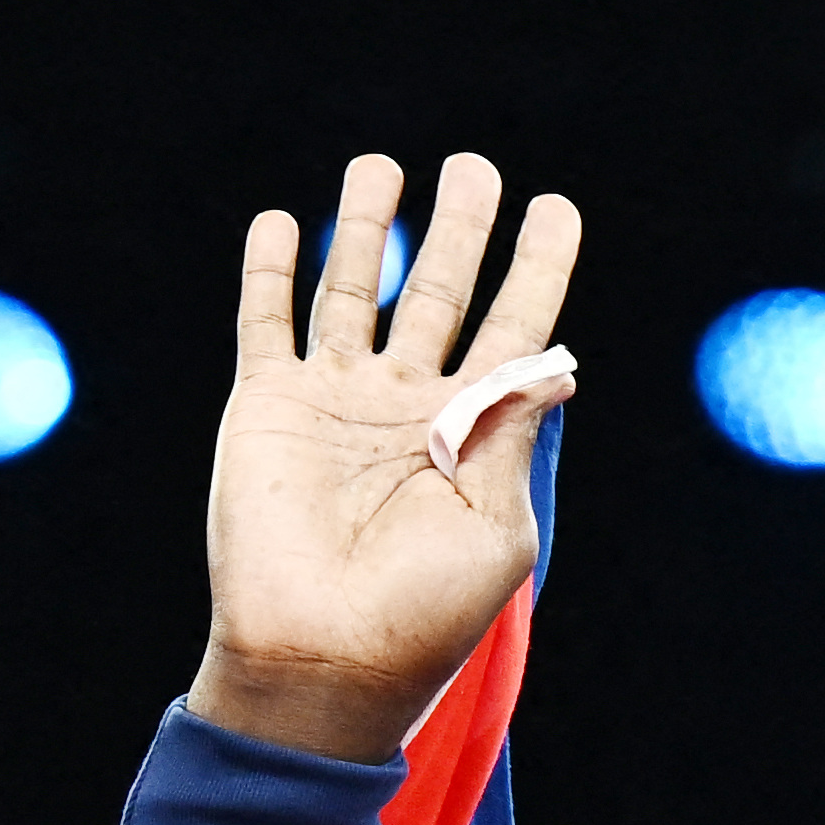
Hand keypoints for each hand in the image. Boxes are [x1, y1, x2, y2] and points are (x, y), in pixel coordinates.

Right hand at [190, 152, 587, 762]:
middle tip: (476, 166)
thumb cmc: (422, 613)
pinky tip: (283, 223)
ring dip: (365, 226)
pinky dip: (271, 270)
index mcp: (474, 432)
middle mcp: (407, 405)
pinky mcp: (268, 406)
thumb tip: (554, 364)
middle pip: (440, 292)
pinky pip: (267, 321)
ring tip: (382, 166)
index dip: (538, 267)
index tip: (558, 208)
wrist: (322, 657)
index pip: (516, 329)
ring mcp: (336, 401)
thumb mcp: (495, 527)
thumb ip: (513, 434)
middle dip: (459, 228)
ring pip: (353, 290)